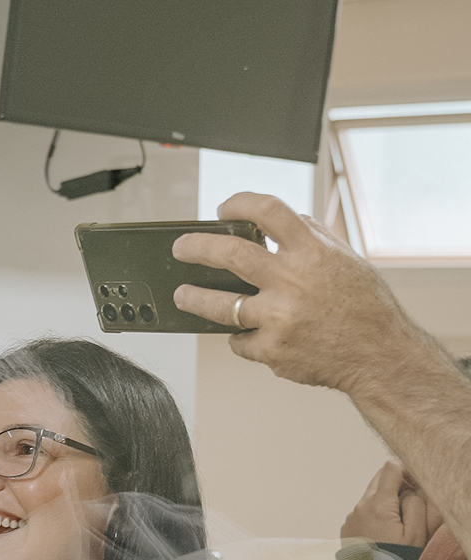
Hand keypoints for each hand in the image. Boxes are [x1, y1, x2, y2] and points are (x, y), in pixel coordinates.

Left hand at [171, 193, 410, 396]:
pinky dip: (240, 335)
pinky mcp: (272, 350)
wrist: (378, 355)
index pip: (267, 210)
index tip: (223, 210)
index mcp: (311, 252)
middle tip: (181, 249)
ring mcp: (278, 318)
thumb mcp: (346, 259)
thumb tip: (276, 221)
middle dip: (195, 248)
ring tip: (183, 295)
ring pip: (219, 306)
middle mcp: (292, 282)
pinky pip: (240, 340)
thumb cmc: (366, 307)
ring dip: (193, 298)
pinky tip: (246, 332)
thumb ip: (310, 237)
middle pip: (228, 254)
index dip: (238, 204)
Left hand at [340, 461, 440, 548]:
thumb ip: (416, 504)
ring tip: (393, 529)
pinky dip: (373, 517)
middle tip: (406, 510)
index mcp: (378, 505)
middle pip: (379, 479)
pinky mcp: (346, 529)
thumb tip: (409, 490)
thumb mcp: (416, 533)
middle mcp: (360, 507)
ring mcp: (351, 518)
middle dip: (395, 488)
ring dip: (384, 504)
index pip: (391, 469)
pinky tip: (381, 537)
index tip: (413, 490)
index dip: (406, 474)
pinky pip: (362, 513)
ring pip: (370, 497)